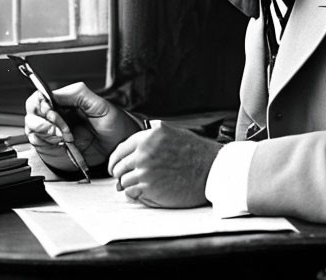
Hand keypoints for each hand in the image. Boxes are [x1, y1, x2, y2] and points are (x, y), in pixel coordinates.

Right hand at [24, 82, 139, 171]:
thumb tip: (56, 92)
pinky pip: (38, 142)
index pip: (41, 96)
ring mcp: (54, 130)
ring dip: (45, 133)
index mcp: (66, 101)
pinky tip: (60, 144)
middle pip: (32, 111)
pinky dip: (46, 143)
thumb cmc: (115, 125)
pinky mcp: (53, 146)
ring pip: (32, 127)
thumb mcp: (100, 105)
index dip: (42, 104)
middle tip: (58, 128)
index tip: (51, 112)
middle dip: (43, 121)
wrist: (120, 147)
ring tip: (63, 137)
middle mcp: (57, 114)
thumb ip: (78, 94)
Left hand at [107, 124, 221, 207]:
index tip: (115, 165)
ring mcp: (146, 171)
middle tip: (123, 177)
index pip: (120, 150)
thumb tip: (143, 132)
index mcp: (148, 137)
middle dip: (120, 173)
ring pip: (124, 181)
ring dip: (129, 184)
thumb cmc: (195, 151)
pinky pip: (133, 192)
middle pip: (119, 166)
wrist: (210, 169)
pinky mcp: (151, 188)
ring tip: (140, 184)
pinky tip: (144, 191)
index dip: (115, 160)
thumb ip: (154, 131)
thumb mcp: (173, 131)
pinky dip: (135, 193)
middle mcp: (144, 153)